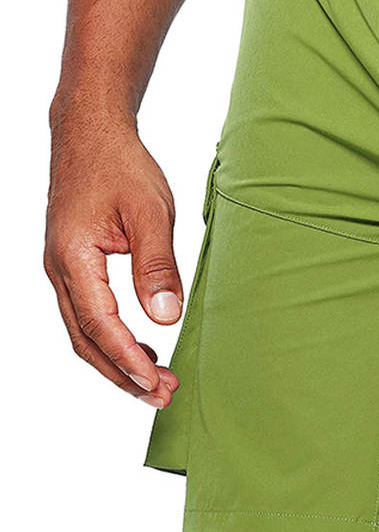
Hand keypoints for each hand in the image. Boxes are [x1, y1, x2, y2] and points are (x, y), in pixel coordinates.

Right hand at [45, 107, 181, 407]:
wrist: (90, 134)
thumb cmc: (121, 166)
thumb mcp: (151, 212)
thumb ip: (157, 266)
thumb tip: (165, 318)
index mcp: (73, 257)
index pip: (100, 325)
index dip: (128, 360)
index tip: (157, 383)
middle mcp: (59, 269)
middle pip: (86, 340)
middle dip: (123, 374)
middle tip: (163, 396)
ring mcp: (63, 269)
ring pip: (84, 332)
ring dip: (118, 361)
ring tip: (157, 382)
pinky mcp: (73, 265)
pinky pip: (87, 314)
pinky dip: (112, 338)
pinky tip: (141, 348)